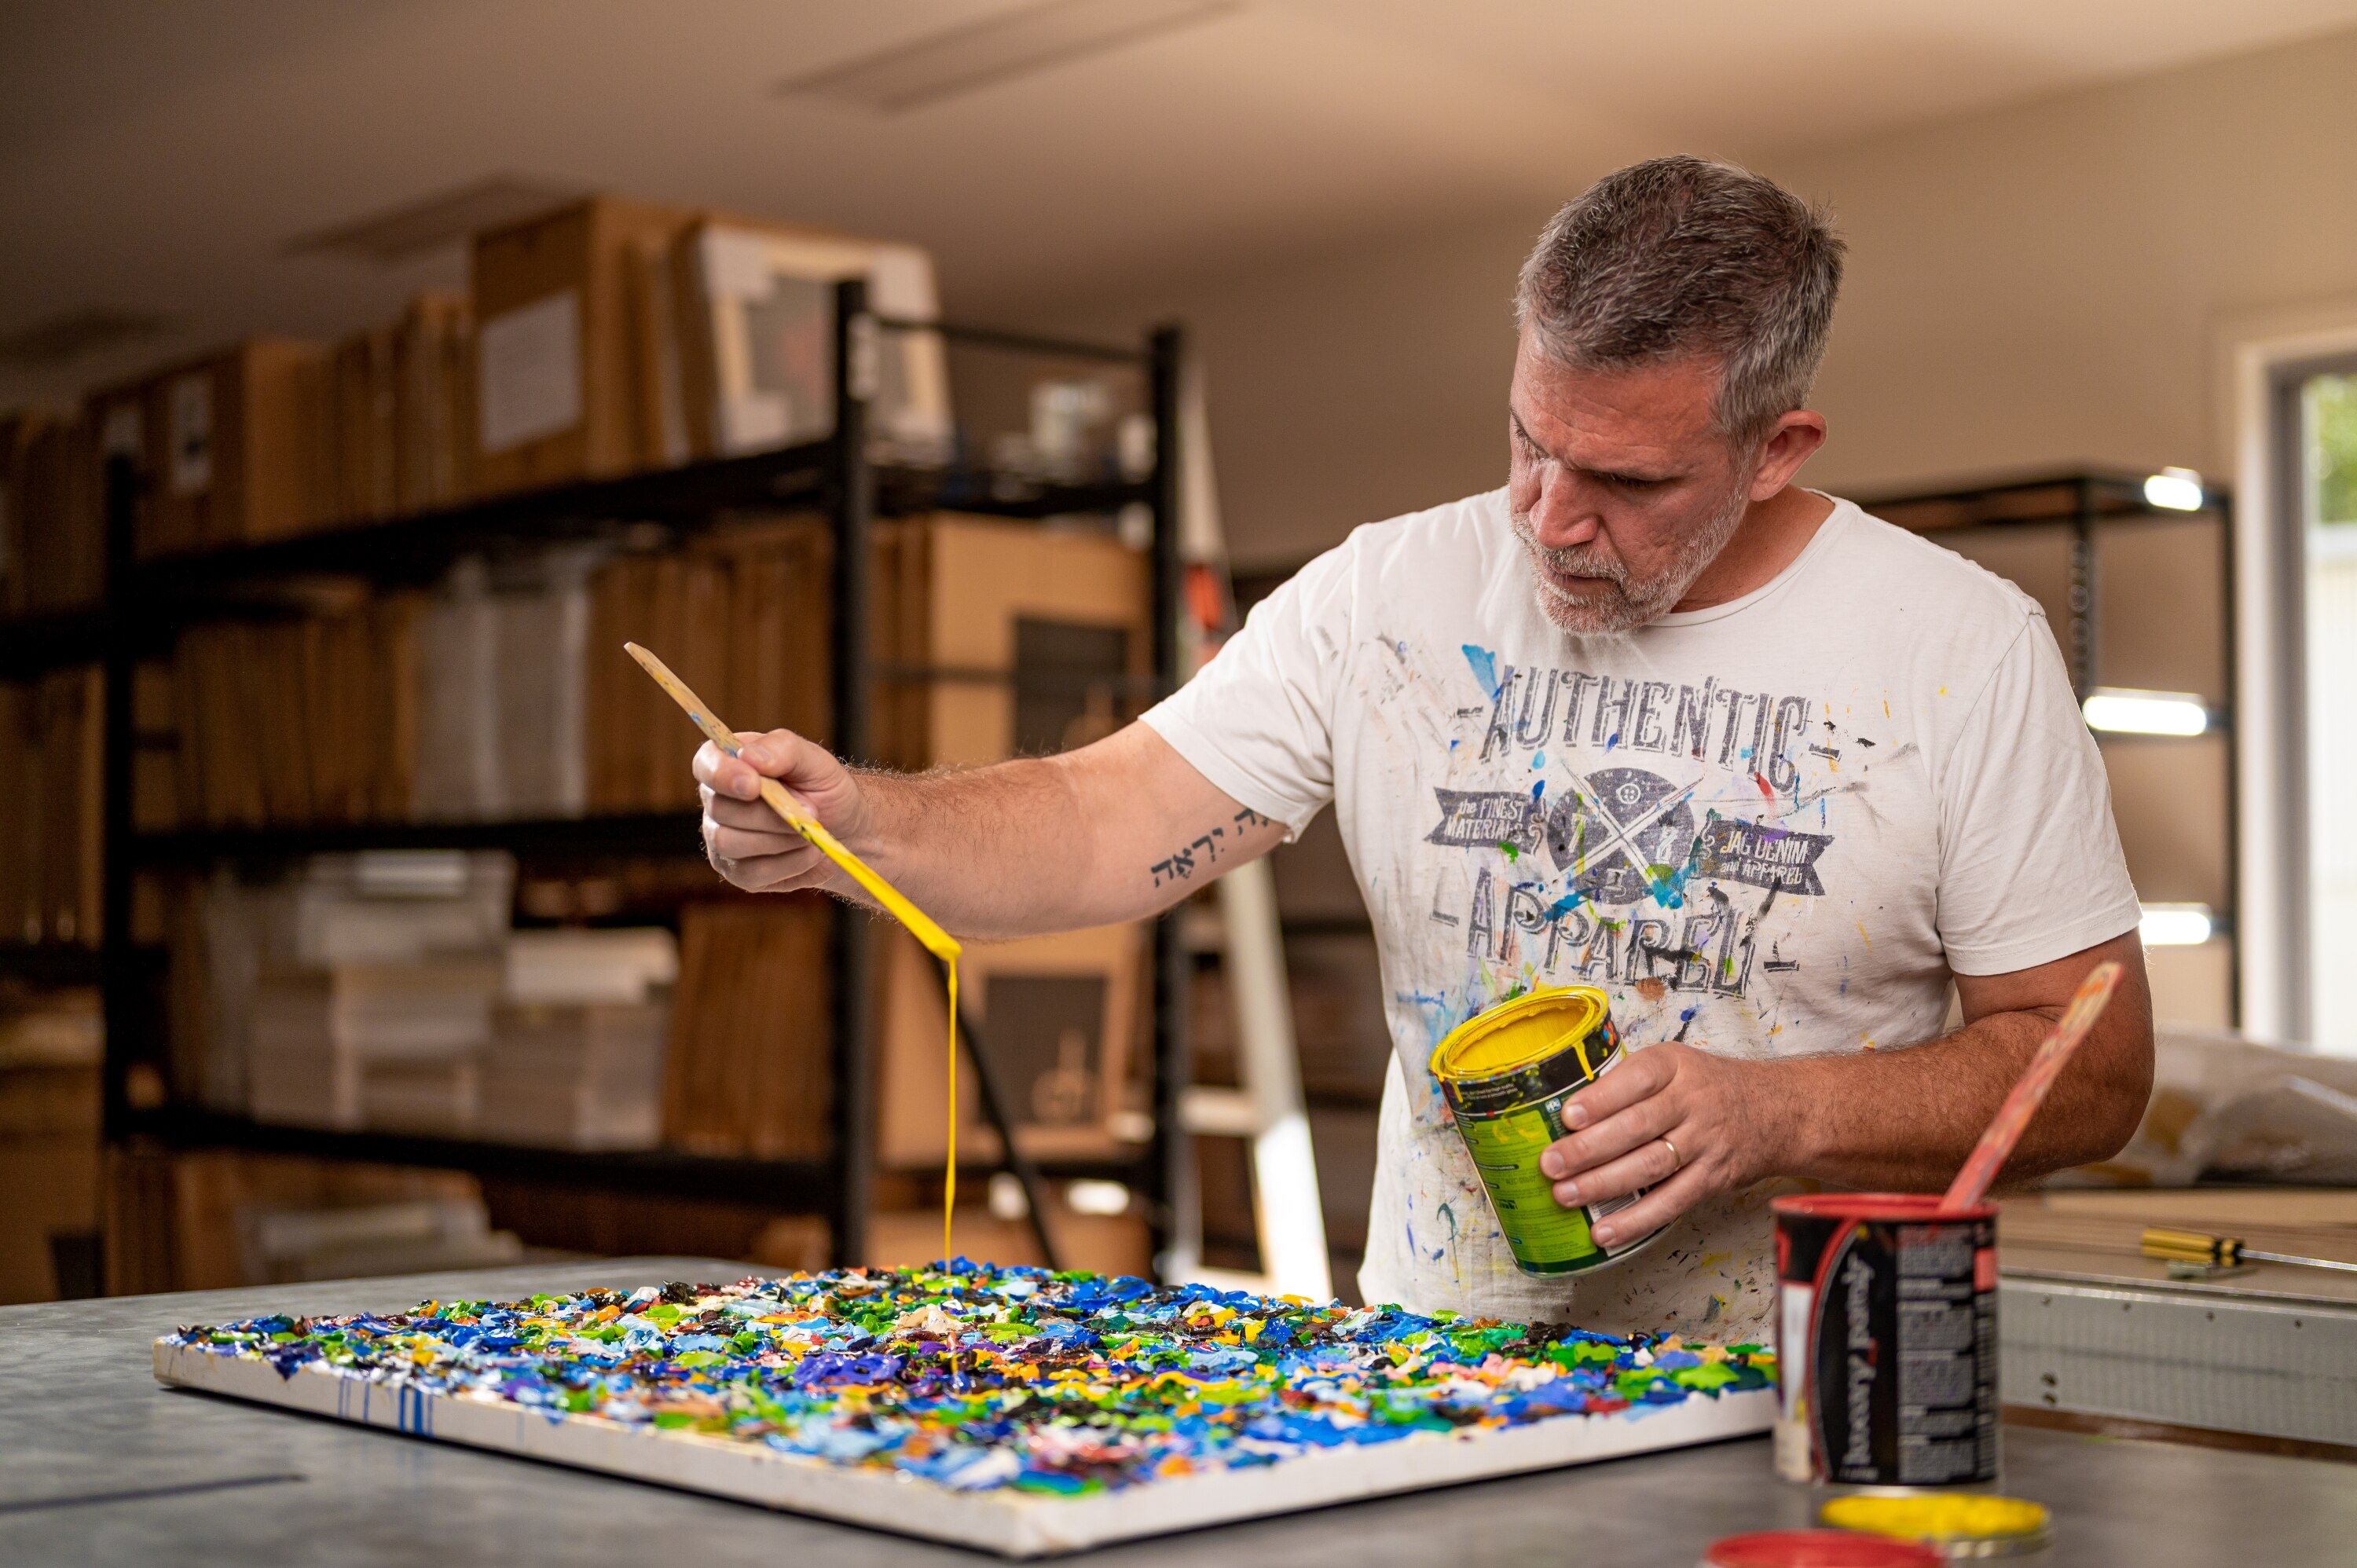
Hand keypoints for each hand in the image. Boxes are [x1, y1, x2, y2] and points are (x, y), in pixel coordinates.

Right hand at [694, 728, 870, 895]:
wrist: (845, 830)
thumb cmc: (825, 789)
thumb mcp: (815, 760)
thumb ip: (783, 749)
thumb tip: (749, 757)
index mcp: (730, 762)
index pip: (706, 764)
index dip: (723, 775)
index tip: (754, 784)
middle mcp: (717, 800)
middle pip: (720, 809)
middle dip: (770, 814)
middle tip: (811, 810)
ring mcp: (721, 838)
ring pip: (731, 843)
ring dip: (780, 839)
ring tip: (810, 832)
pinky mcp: (737, 871)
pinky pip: (752, 872)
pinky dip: (788, 863)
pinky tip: (808, 853)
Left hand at [1536, 1042, 1781, 1247]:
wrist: (1777, 1111)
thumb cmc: (1706, 1086)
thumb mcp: (1674, 1064)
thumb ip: (1629, 1081)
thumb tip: (1566, 1112)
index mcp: (1675, 1066)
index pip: (1636, 1080)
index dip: (1601, 1100)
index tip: (1568, 1117)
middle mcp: (1693, 1102)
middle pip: (1637, 1127)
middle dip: (1589, 1148)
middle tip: (1551, 1164)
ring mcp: (1705, 1143)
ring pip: (1650, 1167)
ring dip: (1603, 1185)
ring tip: (1565, 1195)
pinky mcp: (1713, 1179)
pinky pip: (1671, 1203)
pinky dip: (1635, 1220)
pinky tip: (1603, 1231)